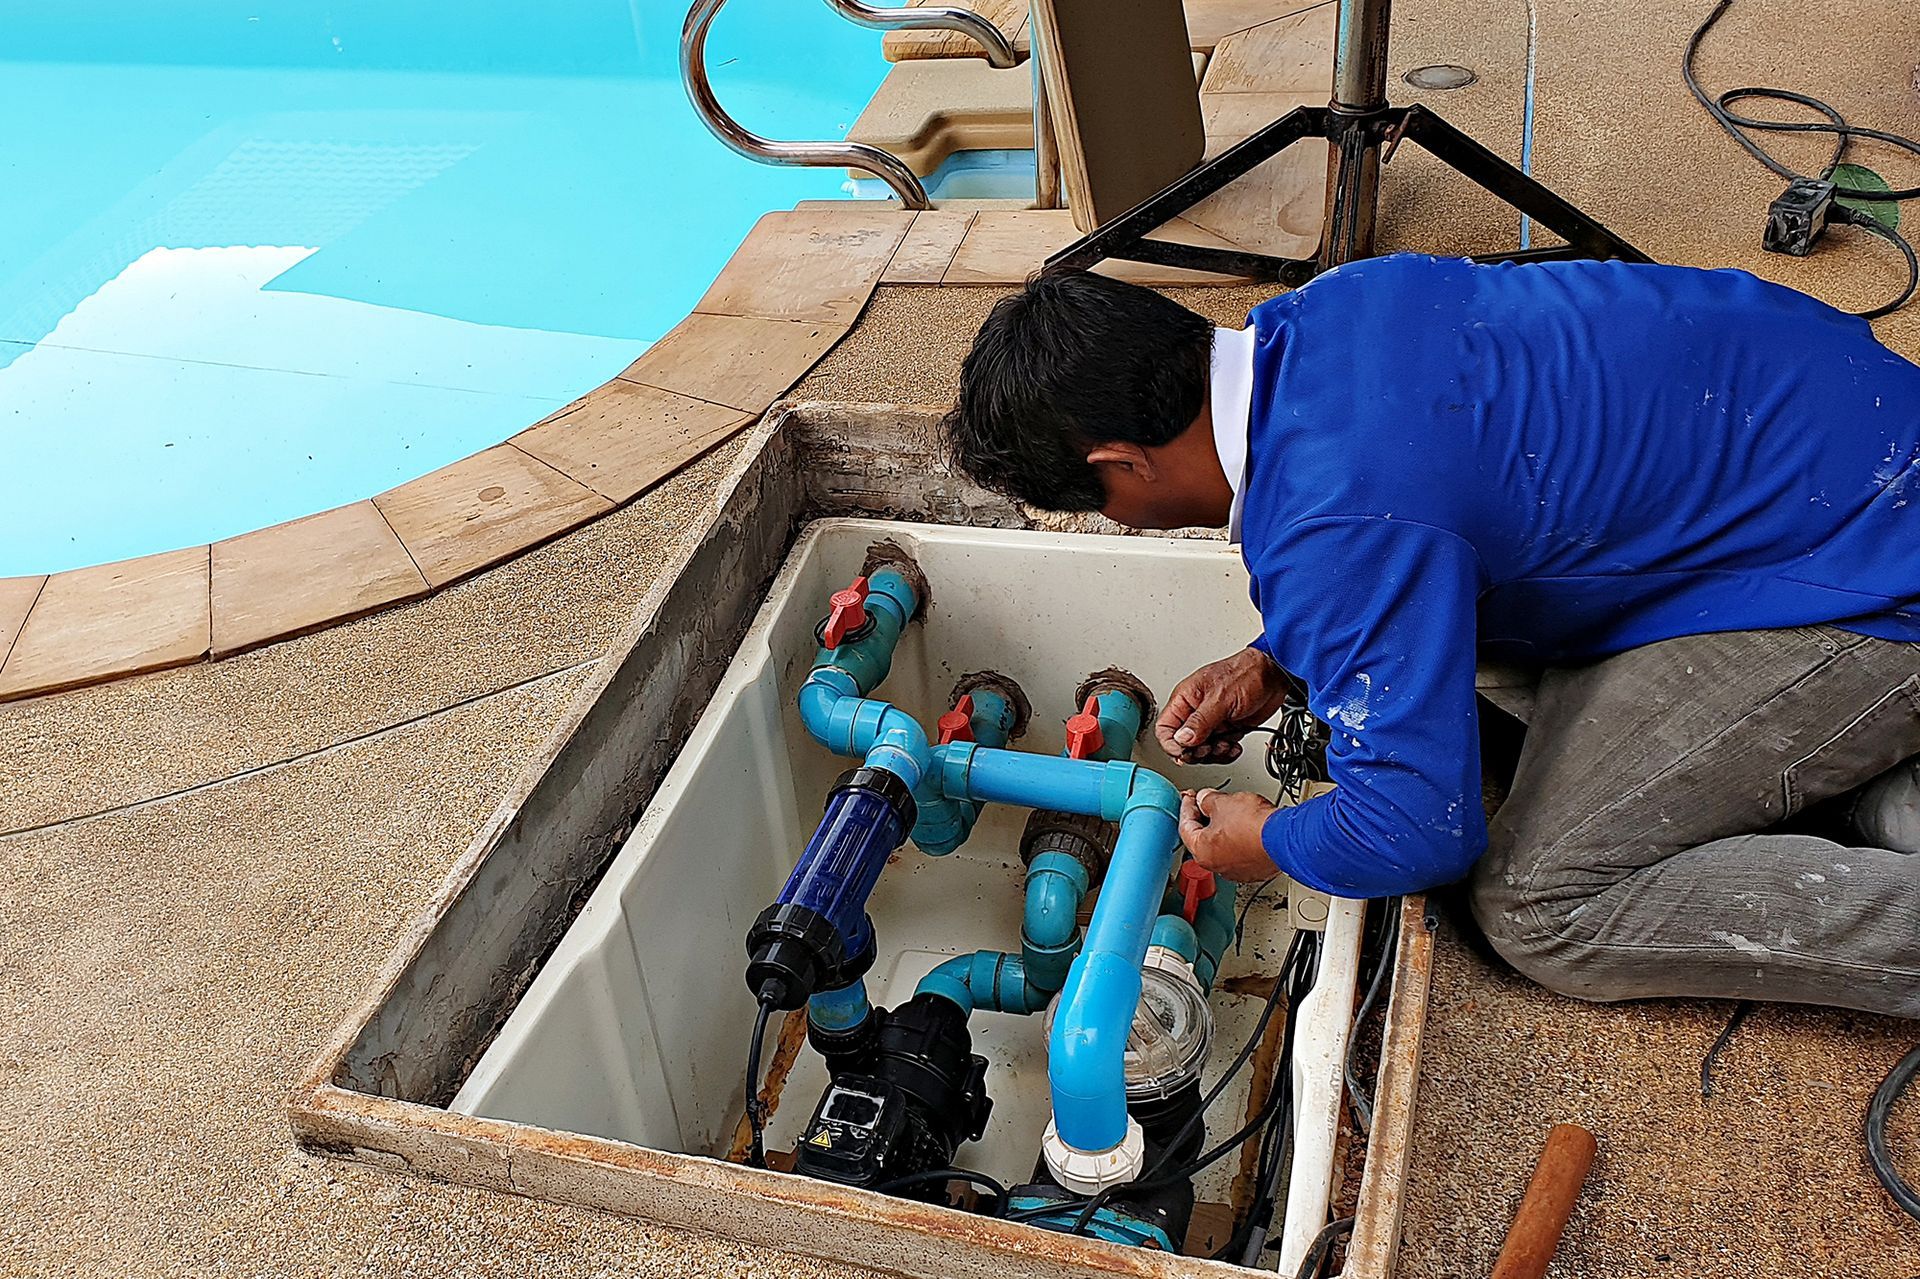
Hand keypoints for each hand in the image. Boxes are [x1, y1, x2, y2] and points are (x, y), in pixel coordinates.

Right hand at [1156, 648, 1289, 763]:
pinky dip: (1227, 752)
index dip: (1172, 744)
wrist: (1273, 675)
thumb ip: (1200, 721)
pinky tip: (1234, 746)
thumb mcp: (1220, 699)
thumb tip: (1182, 739)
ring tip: (1226, 744)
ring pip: (1202, 749)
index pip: (1165, 729)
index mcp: (1185, 699)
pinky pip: (1220, 749)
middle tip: (1209, 749)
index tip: (1185, 752)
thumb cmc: (1245, 674)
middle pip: (1183, 744)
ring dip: (1215, 753)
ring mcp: (1211, 722)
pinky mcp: (1226, 728)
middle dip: (1196, 751)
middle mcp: (1195, 712)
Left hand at [1179, 788, 1277, 882]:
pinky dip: (1241, 839)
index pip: (1185, 827)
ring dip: (1224, 829)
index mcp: (1202, 852)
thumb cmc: (1254, 826)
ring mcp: (1238, 870)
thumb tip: (1205, 799)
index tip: (1191, 798)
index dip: (1187, 807)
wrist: (1285, 838)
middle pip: (1204, 838)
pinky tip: (1247, 825)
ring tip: (1232, 811)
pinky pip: (1242, 852)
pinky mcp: (1256, 870)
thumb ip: (1208, 800)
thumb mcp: (1223, 802)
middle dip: (1205, 818)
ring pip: (1224, 846)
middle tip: (1208, 802)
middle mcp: (1217, 866)